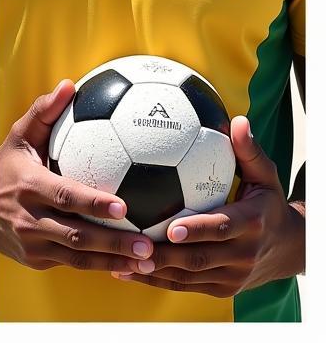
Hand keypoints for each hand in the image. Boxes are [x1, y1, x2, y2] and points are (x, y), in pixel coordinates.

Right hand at [0, 81, 155, 274]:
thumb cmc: (6, 166)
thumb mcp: (19, 137)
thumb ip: (44, 111)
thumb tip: (70, 85)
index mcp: (28, 185)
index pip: (64, 195)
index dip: (93, 203)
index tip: (123, 206)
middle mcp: (29, 218)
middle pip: (76, 235)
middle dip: (113, 243)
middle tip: (147, 244)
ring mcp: (32, 244)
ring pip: (78, 258)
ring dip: (114, 261)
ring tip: (147, 261)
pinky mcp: (37, 261)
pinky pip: (73, 265)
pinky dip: (100, 267)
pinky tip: (127, 268)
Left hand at [112, 116, 304, 295]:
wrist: (289, 250)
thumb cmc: (267, 202)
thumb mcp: (265, 177)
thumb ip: (249, 151)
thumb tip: (238, 120)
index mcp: (250, 224)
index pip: (220, 228)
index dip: (196, 230)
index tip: (170, 227)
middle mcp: (241, 254)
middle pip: (199, 258)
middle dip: (165, 255)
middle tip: (132, 244)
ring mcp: (231, 276)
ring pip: (188, 277)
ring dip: (154, 271)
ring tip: (120, 259)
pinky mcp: (221, 289)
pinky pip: (185, 286)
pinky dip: (155, 280)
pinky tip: (124, 270)